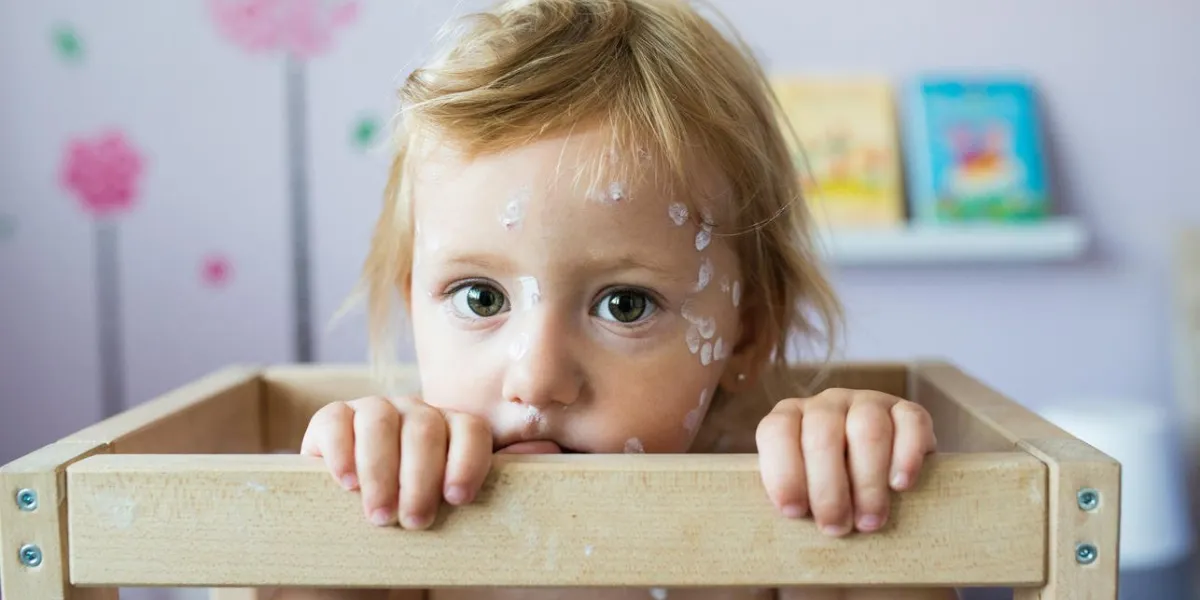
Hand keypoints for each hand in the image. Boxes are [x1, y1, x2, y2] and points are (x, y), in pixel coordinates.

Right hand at [300, 396, 492, 528]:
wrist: (355, 536)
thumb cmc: (410, 521)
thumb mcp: (452, 511)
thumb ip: (491, 489)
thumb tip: (532, 464)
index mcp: (451, 430)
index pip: (471, 429)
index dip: (467, 462)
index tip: (457, 499)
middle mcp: (415, 413)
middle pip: (425, 429)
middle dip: (420, 478)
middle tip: (414, 522)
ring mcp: (372, 411)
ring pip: (381, 423)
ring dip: (381, 472)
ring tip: (380, 515)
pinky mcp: (331, 419)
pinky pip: (337, 420)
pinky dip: (342, 452)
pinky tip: (347, 484)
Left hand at [755, 388, 935, 535]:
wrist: (881, 471)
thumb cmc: (831, 487)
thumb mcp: (803, 487)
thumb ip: (795, 494)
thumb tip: (794, 517)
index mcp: (791, 417)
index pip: (777, 431)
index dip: (783, 472)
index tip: (794, 512)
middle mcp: (827, 403)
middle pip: (822, 436)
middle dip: (828, 489)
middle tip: (836, 527)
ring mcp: (867, 402)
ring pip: (868, 430)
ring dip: (868, 482)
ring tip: (870, 521)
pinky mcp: (906, 410)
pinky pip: (910, 422)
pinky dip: (906, 456)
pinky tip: (900, 486)